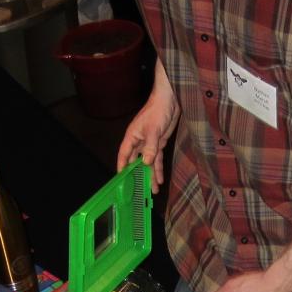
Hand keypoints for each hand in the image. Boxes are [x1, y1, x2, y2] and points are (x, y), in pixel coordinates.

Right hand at [117, 73, 177, 188]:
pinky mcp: (159, 143)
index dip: (122, 167)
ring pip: (148, 163)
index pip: (124, 155)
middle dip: (138, 176)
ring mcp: (149, 143)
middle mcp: (139, 142)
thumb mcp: (154, 130)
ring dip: (150, 175)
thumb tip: (146, 163)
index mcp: (132, 137)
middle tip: (139, 191)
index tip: (121, 180)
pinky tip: (160, 179)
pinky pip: (157, 158)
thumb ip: (150, 147)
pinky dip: (158, 168)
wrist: (170, 100)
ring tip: (153, 190)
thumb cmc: (157, 111)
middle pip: (136, 162)